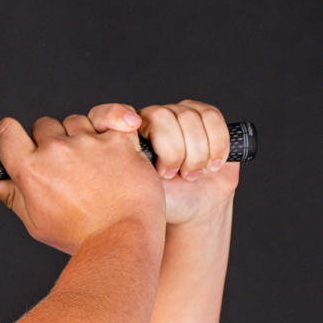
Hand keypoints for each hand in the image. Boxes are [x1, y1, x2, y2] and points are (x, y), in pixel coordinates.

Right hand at [0, 109, 164, 254]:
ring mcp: (89, 142)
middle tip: (65, 169)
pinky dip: (113, 125)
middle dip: (51, 142)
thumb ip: (10, 195)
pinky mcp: (119, 139)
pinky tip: (112, 144)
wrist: (123, 238)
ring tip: (92, 167)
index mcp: (31, 170)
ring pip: (76, 121)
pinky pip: (112, 116)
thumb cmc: (80, 235)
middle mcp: (57, 150)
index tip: (18, 141)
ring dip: (81, 136)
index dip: (10, 134)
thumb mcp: (36, 221)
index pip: (6, 131)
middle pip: (43, 125)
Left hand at [97, 100, 239, 226]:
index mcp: (121, 138)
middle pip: (161, 115)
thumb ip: (120, 177)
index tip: (130, 128)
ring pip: (189, 117)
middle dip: (172, 151)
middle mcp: (147, 121)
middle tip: (171, 175)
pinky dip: (217, 144)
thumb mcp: (135, 197)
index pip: (106, 113)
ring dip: (196, 154)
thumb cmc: (162, 204)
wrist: (195, 209)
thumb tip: (109, 162)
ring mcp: (176, 116)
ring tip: (190, 176)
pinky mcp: (204, 117)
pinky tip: (212, 165)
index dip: (115, 114)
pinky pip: (212, 117)